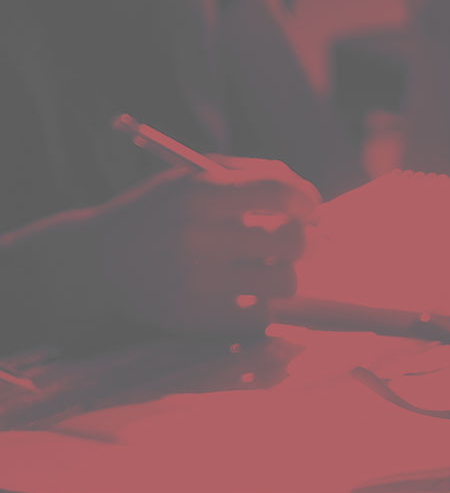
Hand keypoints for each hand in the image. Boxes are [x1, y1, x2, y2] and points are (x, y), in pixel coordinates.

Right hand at [63, 158, 318, 336]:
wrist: (98, 261)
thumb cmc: (157, 214)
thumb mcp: (187, 178)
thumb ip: (246, 173)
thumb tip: (304, 194)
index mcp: (196, 193)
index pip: (277, 192)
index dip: (306, 200)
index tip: (310, 210)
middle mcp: (197, 237)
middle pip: (292, 241)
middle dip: (307, 240)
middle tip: (299, 241)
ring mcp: (198, 282)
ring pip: (286, 282)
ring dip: (284, 273)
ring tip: (266, 266)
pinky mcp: (199, 319)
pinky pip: (263, 314)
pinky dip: (262, 302)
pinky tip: (243, 291)